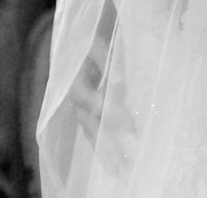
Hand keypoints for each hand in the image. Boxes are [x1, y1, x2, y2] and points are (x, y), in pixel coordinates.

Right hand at [70, 33, 136, 173]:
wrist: (80, 35)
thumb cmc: (91, 37)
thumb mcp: (100, 44)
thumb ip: (109, 62)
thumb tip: (120, 84)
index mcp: (75, 81)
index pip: (92, 103)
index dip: (111, 115)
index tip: (131, 127)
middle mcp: (75, 97)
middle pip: (90, 125)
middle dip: (105, 145)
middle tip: (122, 164)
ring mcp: (80, 104)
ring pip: (90, 131)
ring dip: (103, 150)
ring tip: (117, 170)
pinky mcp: (86, 107)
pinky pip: (92, 128)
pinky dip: (101, 143)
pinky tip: (111, 158)